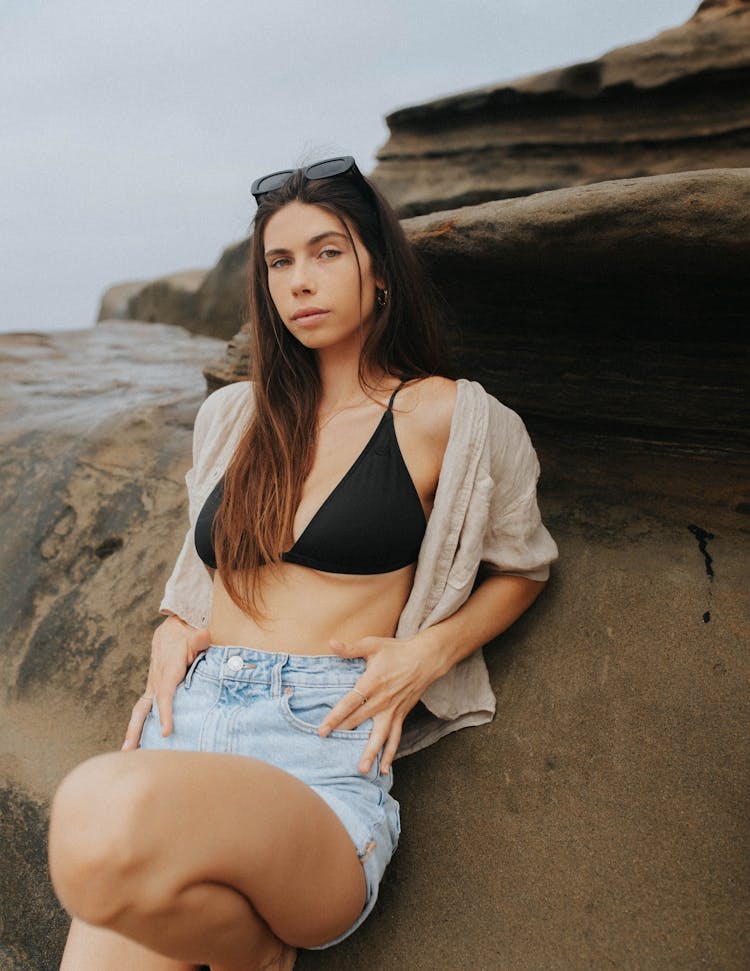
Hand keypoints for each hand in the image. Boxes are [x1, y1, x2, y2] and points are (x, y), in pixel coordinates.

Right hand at [121, 617, 210, 750]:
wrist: (173, 629)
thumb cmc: (187, 635)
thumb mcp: (195, 634)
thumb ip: (200, 638)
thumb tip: (204, 636)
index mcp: (167, 670)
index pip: (165, 695)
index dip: (165, 713)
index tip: (166, 732)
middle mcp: (156, 680)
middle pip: (142, 708)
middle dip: (135, 729)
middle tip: (129, 751)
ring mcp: (153, 685)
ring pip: (140, 711)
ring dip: (133, 731)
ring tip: (128, 752)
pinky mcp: (153, 688)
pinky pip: (145, 708)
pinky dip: (139, 724)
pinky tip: (139, 742)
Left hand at [319, 633, 441, 775]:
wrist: (425, 658)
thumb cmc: (396, 650)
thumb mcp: (373, 644)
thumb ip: (351, 648)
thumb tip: (331, 643)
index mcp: (372, 682)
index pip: (350, 702)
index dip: (336, 716)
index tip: (322, 730)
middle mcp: (382, 700)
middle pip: (361, 721)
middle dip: (345, 735)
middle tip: (328, 751)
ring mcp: (393, 710)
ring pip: (381, 735)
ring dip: (371, 752)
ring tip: (362, 770)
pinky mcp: (401, 715)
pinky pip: (395, 737)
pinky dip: (390, 753)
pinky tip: (384, 769)